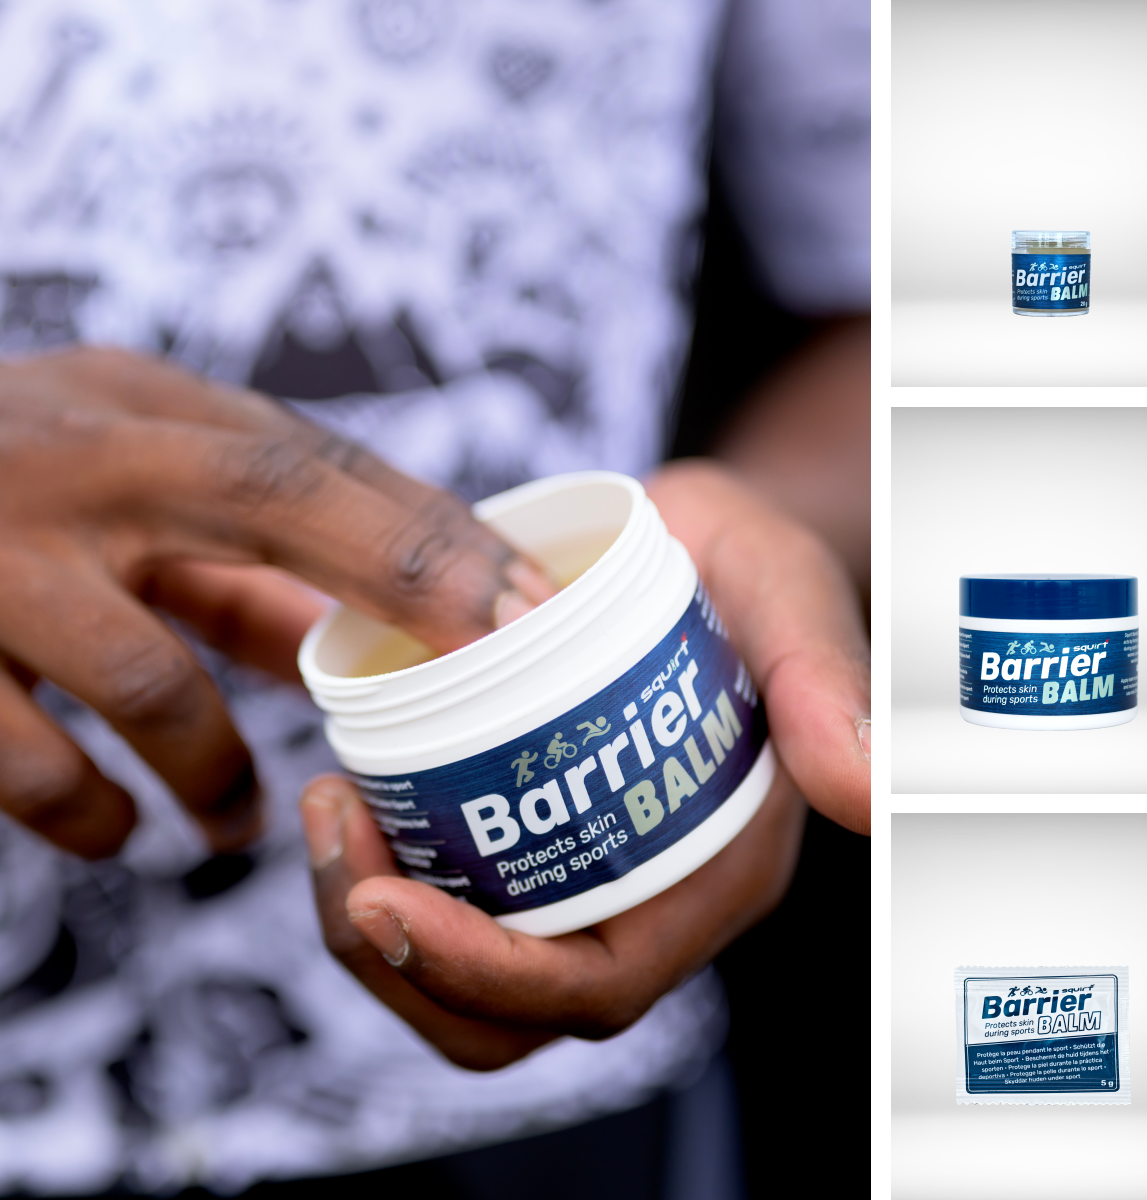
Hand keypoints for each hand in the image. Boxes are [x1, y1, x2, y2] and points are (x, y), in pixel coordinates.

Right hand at [0, 346, 553, 858]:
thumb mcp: (112, 483)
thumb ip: (224, 555)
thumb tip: (341, 635)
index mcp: (141, 411)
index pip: (326, 462)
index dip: (441, 535)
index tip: (539, 604)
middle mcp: (77, 459)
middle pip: (279, 504)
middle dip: (408, 582)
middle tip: (488, 676)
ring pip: (153, 680)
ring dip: (216, 768)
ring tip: (234, 819)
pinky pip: (32, 766)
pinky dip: (90, 815)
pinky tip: (117, 833)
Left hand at [300, 460, 869, 1068]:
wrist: (699, 550)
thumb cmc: (746, 571)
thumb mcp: (785, 593)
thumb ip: (821, 677)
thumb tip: (857, 785)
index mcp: (717, 872)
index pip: (597, 984)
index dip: (485, 975)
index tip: (383, 898)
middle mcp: (651, 898)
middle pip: (509, 1012)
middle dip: (400, 957)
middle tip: (334, 834)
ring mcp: (590, 878)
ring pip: (463, 978)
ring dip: (371, 922)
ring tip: (330, 806)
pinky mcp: (540, 843)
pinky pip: (450, 907)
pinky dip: (383, 875)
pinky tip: (352, 787)